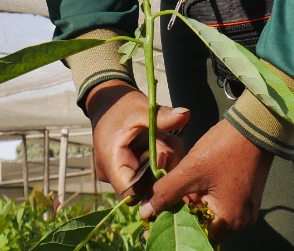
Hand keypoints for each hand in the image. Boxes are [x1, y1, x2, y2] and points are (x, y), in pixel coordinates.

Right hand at [85, 81, 189, 199]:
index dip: (154, 182)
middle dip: (163, 167)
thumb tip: (185, 115)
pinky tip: (162, 141)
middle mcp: (114, 174)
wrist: (108, 101)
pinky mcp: (130, 169)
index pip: (133, 192)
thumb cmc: (121, 105)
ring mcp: (121, 173)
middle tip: (168, 142)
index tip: (164, 156)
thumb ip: (162, 117)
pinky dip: (159, 158)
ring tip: (164, 138)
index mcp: (112, 163)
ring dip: (163, 161)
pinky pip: (148, 171)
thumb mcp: (141, 109)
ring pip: (150, 179)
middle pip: (145, 187)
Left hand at [139, 119, 274, 242]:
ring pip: (210, 216)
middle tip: (159, 206)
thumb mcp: (191, 170)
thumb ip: (166, 192)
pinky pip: (220, 206)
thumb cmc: (224, 148)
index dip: (174, 229)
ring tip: (173, 194)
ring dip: (192, 207)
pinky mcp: (245, 197)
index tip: (154, 222)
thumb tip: (145, 212)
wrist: (255, 124)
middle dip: (182, 217)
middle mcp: (241, 221)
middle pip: (203, 228)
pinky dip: (204, 199)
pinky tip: (190, 187)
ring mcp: (245, 209)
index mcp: (230, 220)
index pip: (196, 237)